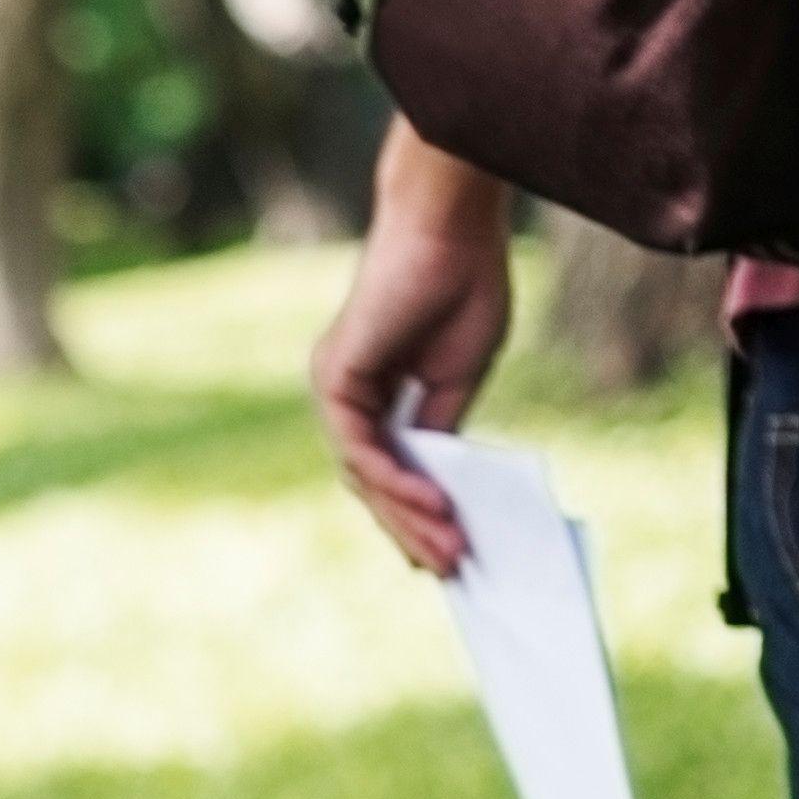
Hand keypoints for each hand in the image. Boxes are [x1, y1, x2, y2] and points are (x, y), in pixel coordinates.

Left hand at [311, 125, 523, 577]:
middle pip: (373, 483)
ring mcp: (336, 388)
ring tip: (452, 551)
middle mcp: (346, 395)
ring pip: (365, 475)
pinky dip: (396, 481)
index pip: (387, 470)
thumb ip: (442, 427)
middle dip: (415, 529)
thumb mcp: (457, 377)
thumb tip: (444, 485)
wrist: (451, 228)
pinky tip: (434, 504)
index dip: (414, 516)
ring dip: (410, 517)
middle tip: (453, 570)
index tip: (444, 555)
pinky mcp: (337, 379)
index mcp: (375, 393)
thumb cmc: (462, 285)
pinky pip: (362, 449)